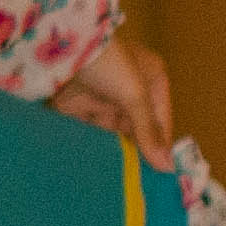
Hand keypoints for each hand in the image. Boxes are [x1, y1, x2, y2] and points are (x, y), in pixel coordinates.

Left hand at [51, 34, 177, 166]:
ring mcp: (100, 94)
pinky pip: (86, 128)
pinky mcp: (73, 102)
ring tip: (118, 178)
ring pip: (110, 130)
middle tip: (138, 181)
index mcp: (150, 78)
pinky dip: (90, 143)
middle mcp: (127, 87)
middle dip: (134, 149)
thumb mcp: (135, 95)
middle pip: (134, 126)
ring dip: (112, 149)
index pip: (160, 118)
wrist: (58, 44)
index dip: (160, 144)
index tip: (162, 174)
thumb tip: (167, 166)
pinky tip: (96, 164)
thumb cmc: (108, 63)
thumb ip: (147, 130)